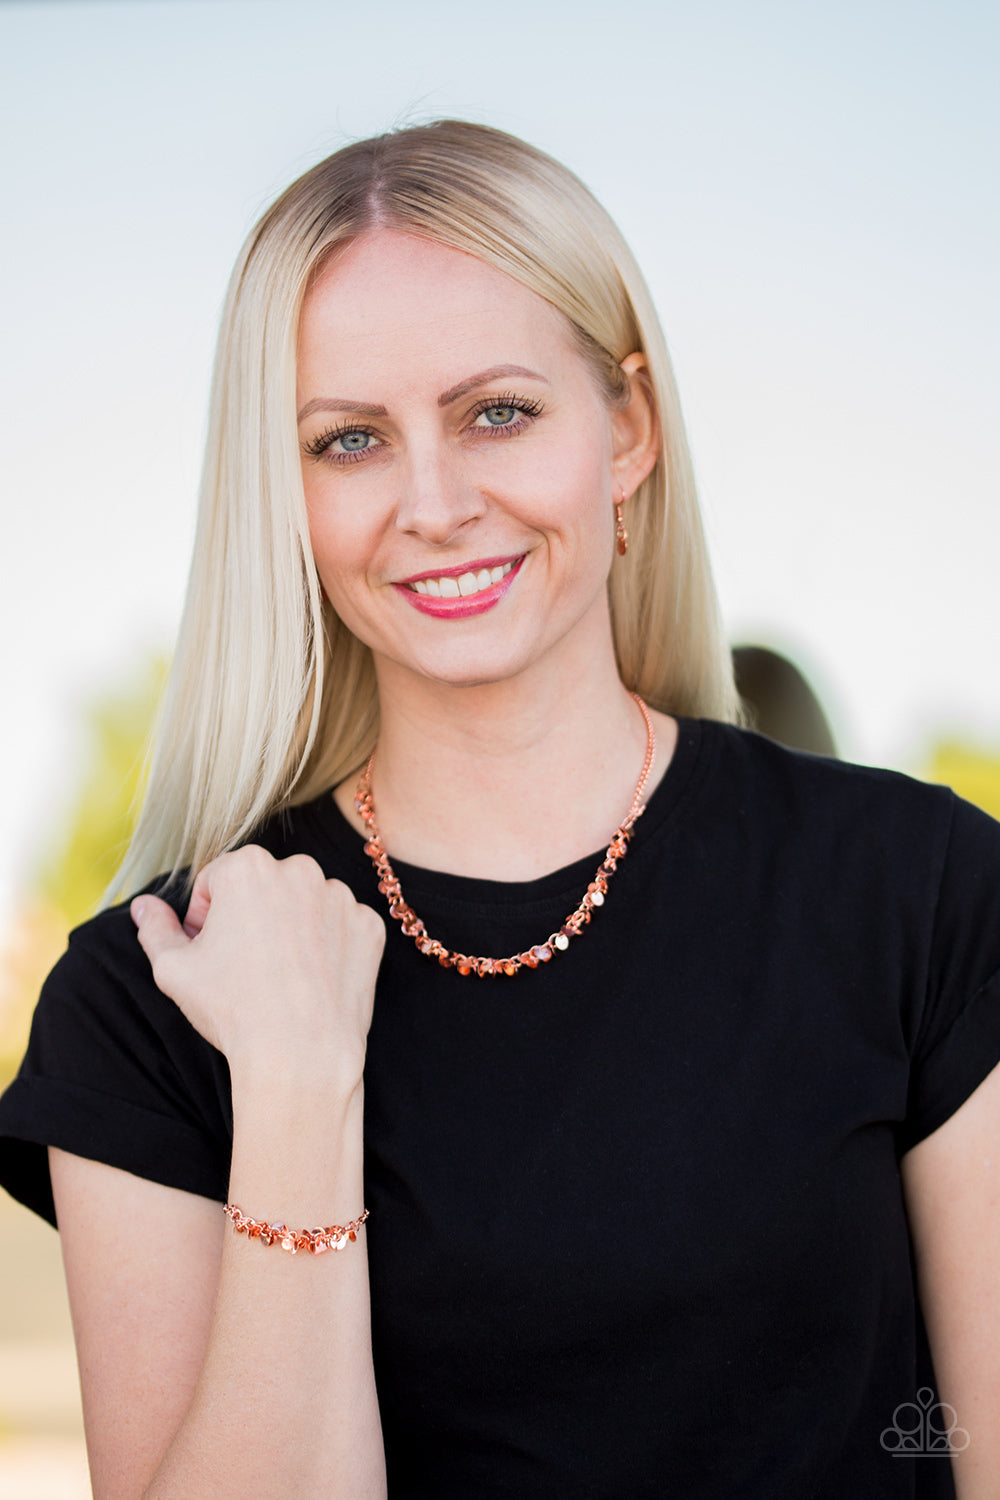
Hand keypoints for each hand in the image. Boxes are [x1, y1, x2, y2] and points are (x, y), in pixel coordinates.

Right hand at [130, 847, 384, 1081]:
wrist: (299, 1054)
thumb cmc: (232, 1009)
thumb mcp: (173, 969)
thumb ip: (156, 929)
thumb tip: (143, 906)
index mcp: (248, 866)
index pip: (216, 880)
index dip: (206, 918)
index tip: (211, 952)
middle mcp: (299, 869)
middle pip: (264, 886)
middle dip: (251, 916)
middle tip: (245, 966)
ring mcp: (340, 897)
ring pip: (306, 904)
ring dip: (292, 928)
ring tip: (281, 977)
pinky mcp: (369, 926)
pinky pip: (343, 928)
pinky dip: (330, 947)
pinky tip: (313, 980)